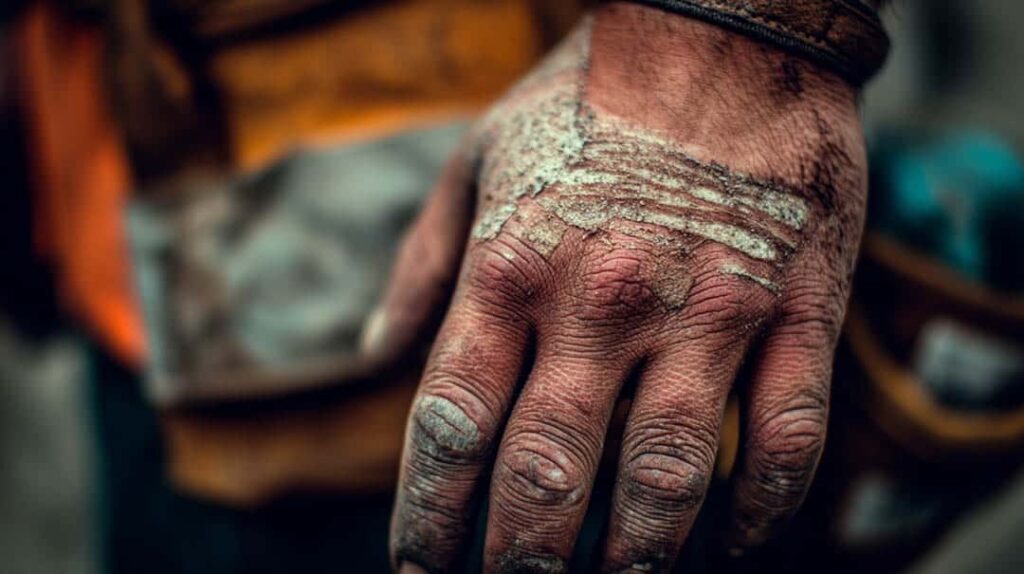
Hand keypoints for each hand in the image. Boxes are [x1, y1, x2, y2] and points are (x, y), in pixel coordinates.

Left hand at [369, 4, 866, 571]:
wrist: (726, 31)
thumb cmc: (588, 98)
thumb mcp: (476, 158)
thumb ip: (421, 262)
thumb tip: (373, 354)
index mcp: (512, 268)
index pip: (452, 427)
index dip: (429, 517)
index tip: (419, 568)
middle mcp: (601, 304)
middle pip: (548, 475)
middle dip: (520, 560)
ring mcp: (706, 312)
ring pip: (666, 479)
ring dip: (635, 557)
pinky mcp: (796, 312)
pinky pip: (786, 439)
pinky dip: (762, 510)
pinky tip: (733, 545)